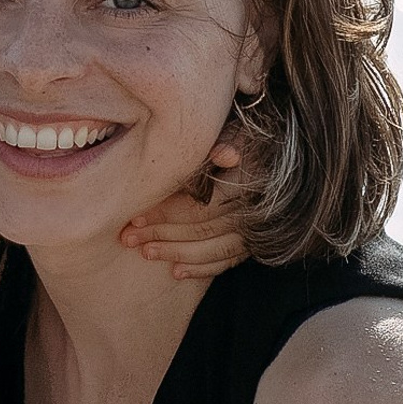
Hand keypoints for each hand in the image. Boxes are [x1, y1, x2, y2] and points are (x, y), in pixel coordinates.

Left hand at [120, 141, 249, 280]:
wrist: (273, 154)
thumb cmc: (245, 138)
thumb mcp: (236, 132)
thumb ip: (225, 141)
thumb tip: (224, 153)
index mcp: (248, 182)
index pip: (200, 206)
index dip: (166, 212)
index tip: (135, 216)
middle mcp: (254, 209)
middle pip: (202, 228)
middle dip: (161, 234)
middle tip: (128, 237)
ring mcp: (256, 229)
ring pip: (213, 248)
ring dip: (176, 253)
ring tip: (146, 253)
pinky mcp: (255, 242)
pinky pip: (228, 261)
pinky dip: (202, 268)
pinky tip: (177, 272)